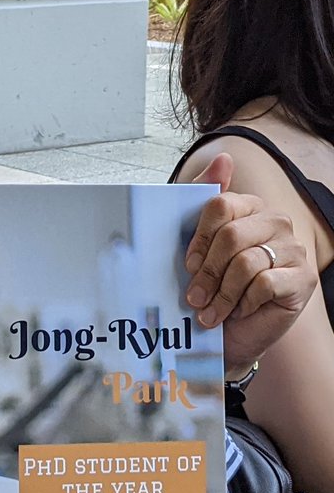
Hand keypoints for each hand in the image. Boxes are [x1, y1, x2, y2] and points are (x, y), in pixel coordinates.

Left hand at [184, 154, 315, 375]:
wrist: (228, 333)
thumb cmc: (211, 286)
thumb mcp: (196, 244)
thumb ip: (203, 197)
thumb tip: (223, 158)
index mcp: (250, 207)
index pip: (219, 205)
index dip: (199, 238)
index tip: (188, 264)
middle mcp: (277, 222)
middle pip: (231, 235)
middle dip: (207, 272)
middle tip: (195, 295)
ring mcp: (294, 250)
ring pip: (246, 262)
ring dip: (222, 293)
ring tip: (211, 310)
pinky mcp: (304, 279)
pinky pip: (265, 283)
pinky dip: (245, 301)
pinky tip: (241, 310)